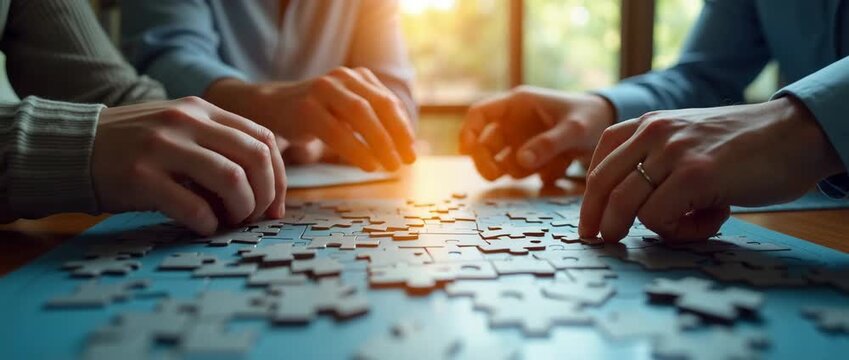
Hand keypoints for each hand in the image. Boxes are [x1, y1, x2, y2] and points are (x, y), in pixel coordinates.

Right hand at [91, 97, 287, 234]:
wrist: (75, 148)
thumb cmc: (138, 149)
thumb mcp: (182, 130)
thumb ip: (220, 144)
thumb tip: (268, 187)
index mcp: (202, 109)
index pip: (263, 139)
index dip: (279, 176)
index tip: (275, 205)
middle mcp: (186, 121)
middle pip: (255, 158)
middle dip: (265, 194)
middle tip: (255, 216)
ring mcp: (163, 147)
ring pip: (232, 179)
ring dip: (242, 209)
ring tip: (231, 221)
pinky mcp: (141, 176)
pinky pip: (194, 206)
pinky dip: (208, 223)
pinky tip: (204, 227)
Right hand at [205, 67, 415, 171]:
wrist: (268, 106)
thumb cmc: (315, 115)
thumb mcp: (345, 111)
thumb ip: (372, 121)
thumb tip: (406, 147)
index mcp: (357, 77)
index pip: (389, 103)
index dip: (404, 129)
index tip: (413, 153)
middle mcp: (342, 78)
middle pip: (379, 106)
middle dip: (396, 136)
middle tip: (406, 162)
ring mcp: (322, 89)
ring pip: (360, 115)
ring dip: (380, 143)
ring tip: (390, 166)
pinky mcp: (305, 108)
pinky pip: (337, 130)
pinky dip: (356, 149)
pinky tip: (367, 164)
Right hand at [460, 86, 613, 183]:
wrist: (609, 124)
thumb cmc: (590, 117)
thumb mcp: (574, 129)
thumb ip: (549, 144)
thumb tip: (521, 161)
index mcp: (517, 105)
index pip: (479, 114)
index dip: (468, 132)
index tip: (467, 152)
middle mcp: (513, 123)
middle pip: (483, 144)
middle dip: (486, 162)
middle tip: (496, 175)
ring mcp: (520, 142)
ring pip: (501, 163)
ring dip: (515, 170)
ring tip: (546, 166)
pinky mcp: (531, 157)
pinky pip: (522, 172)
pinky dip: (535, 175)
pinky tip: (558, 168)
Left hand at [578, 97, 843, 241]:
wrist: (796, 133)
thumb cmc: (745, 147)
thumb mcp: (689, 141)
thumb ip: (658, 162)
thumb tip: (627, 207)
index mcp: (649, 124)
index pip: (600, 162)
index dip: (590, 198)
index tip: (591, 223)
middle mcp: (654, 132)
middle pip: (602, 185)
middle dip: (597, 221)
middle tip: (603, 241)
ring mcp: (673, 152)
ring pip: (626, 205)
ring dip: (647, 229)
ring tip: (685, 228)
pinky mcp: (695, 175)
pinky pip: (659, 219)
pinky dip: (680, 232)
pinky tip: (713, 219)